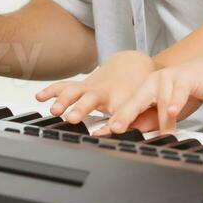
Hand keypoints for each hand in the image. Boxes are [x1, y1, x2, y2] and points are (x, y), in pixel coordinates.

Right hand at [35, 51, 155, 124]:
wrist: (133, 63)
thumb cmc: (140, 88)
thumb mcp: (149, 104)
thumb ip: (150, 122)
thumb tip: (162, 139)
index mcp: (123, 98)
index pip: (119, 112)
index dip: (114, 123)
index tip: (109, 132)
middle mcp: (105, 92)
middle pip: (91, 100)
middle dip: (81, 109)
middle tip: (73, 119)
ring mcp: (91, 87)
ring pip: (75, 92)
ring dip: (64, 100)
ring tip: (54, 110)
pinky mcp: (81, 85)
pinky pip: (65, 86)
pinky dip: (52, 90)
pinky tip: (40, 97)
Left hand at [98, 58, 202, 136]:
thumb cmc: (185, 93)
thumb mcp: (165, 111)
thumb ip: (149, 121)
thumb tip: (132, 133)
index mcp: (144, 90)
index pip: (127, 108)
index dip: (115, 121)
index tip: (101, 134)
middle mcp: (152, 82)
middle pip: (136, 100)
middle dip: (124, 115)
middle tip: (114, 128)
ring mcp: (168, 78)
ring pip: (160, 101)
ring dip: (161, 119)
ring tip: (157, 133)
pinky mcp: (185, 77)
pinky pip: (179, 91)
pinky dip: (176, 102)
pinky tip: (173, 111)